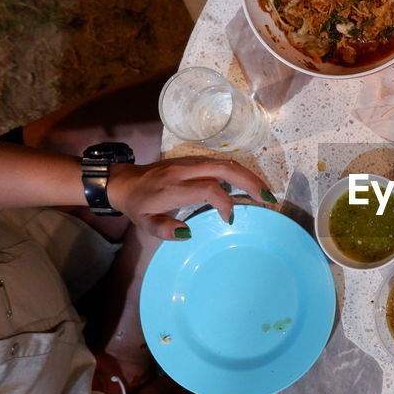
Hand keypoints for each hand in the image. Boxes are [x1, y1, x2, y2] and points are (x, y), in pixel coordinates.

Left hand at [106, 156, 268, 239]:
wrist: (126, 181)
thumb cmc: (138, 206)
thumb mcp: (144, 224)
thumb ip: (164, 230)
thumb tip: (188, 233)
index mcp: (173, 187)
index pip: (207, 189)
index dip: (224, 203)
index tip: (229, 219)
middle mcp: (184, 170)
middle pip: (224, 168)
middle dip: (249, 182)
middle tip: (268, 198)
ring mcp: (190, 162)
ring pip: (226, 162)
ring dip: (249, 175)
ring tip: (266, 191)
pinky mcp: (195, 160)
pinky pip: (222, 162)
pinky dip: (240, 172)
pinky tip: (250, 184)